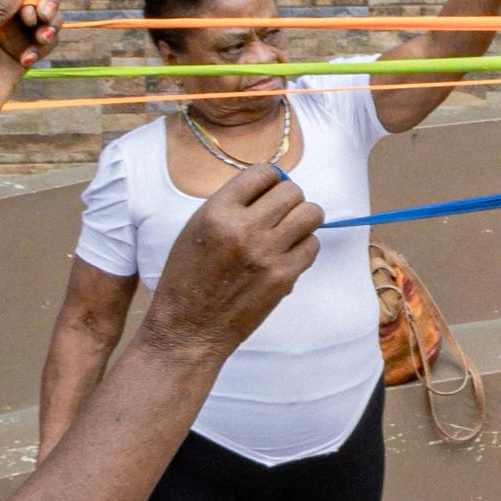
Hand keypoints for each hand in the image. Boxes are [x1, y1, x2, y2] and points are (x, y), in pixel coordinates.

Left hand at [0, 0, 63, 138]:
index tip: (31, 8)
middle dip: (46, 3)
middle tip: (44, 18)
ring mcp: (11, 37)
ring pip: (44, 18)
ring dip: (50, 25)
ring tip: (42, 40)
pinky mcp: (22, 56)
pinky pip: (45, 43)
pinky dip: (44, 47)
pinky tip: (28, 61)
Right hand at [143, 169, 323, 360]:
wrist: (188, 327)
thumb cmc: (188, 278)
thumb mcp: (196, 229)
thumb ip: (231, 206)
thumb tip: (271, 187)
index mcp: (216, 212)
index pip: (262, 173)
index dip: (271, 179)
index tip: (270, 189)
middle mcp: (243, 229)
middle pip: (292, 192)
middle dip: (290, 199)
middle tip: (281, 213)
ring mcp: (267, 254)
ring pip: (311, 214)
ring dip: (304, 219)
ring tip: (289, 230)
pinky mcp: (284, 276)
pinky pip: (312, 245)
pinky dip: (304, 246)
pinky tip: (287, 255)